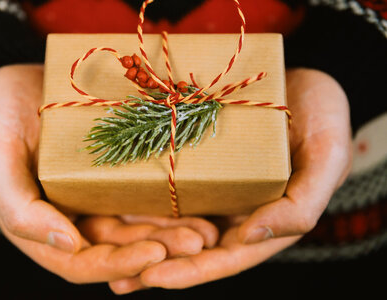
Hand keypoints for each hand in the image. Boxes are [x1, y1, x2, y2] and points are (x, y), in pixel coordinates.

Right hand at [0, 64, 218, 282]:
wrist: (23, 79)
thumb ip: (17, 208)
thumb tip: (66, 245)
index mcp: (42, 224)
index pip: (81, 263)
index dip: (118, 264)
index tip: (154, 254)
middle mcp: (75, 216)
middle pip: (120, 246)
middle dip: (158, 249)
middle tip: (196, 241)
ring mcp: (98, 194)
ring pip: (139, 223)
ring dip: (173, 231)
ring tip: (207, 229)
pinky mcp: (117, 171)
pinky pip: (146, 191)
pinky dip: (171, 201)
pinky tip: (198, 200)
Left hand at [109, 68, 352, 291]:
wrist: (300, 81)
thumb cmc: (323, 117)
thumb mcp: (327, 157)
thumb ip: (301, 205)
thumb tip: (254, 238)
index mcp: (263, 220)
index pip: (224, 257)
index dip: (190, 272)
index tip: (153, 278)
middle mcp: (233, 211)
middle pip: (189, 247)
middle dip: (153, 264)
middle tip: (113, 277)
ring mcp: (212, 189)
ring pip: (172, 221)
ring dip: (139, 238)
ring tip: (101, 250)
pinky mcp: (196, 165)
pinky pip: (166, 185)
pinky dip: (142, 198)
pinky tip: (112, 203)